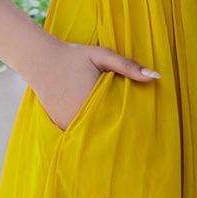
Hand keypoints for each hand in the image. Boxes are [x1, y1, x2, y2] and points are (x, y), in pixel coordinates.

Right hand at [33, 40, 159, 131]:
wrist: (40, 59)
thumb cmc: (73, 56)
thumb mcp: (102, 56)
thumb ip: (127, 66)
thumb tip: (156, 76)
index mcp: (92, 102)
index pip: (118, 121)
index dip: (130, 126)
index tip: (142, 130)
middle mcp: (77, 117)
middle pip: (105, 131)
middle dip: (118, 133)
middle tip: (136, 140)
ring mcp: (66, 123)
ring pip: (90, 135)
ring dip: (102, 134)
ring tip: (121, 141)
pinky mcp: (59, 125)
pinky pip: (78, 133)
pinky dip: (87, 132)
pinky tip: (98, 131)